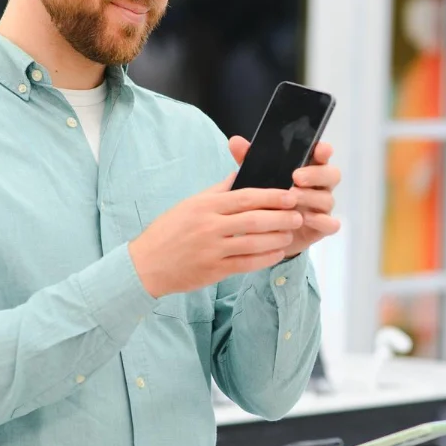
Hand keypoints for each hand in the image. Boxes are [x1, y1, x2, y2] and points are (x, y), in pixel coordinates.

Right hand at [128, 180, 303, 297]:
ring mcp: (212, 250)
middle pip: (254, 220)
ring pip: (254, 243)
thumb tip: (241, 174)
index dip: (271, 196)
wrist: (146, 264)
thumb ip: (218, 191)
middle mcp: (210, 226)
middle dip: (281, 217)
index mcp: (205, 206)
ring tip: (290, 233)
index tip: (290, 194)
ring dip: (277, 238)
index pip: (245, 197)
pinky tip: (278, 253)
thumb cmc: (169, 230)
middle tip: (298, 214)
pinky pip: (246, 263)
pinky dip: (265, 258)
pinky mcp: (214, 270)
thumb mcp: (190, 204)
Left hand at [228, 136, 341, 258]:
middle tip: (297, 177)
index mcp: (308, 169)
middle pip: (332, 175)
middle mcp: (319, 186)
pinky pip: (330, 224)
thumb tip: (235, 142)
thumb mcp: (256, 178)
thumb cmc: (266, 200)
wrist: (265, 234)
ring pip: (328, 198)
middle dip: (316, 174)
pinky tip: (305, 218)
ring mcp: (322, 207)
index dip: (324, 151)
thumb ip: (249, 159)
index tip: (319, 150)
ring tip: (293, 198)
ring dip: (311, 197)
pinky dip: (321, 221)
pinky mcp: (322, 227)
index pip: (322, 155)